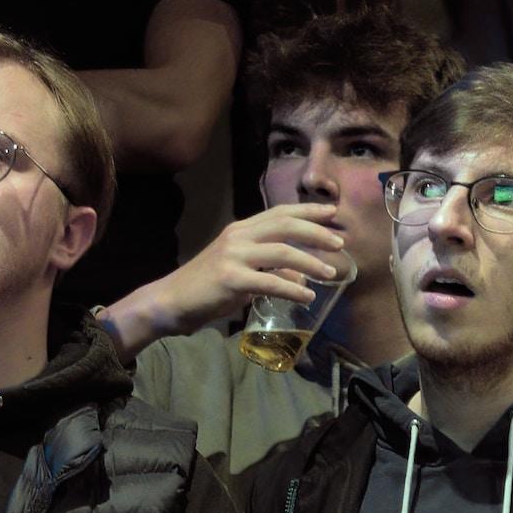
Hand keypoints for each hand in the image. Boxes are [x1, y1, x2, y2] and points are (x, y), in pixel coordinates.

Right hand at [109, 203, 342, 341]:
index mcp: (241, 230)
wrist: (172, 301)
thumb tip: (302, 277)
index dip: (308, 211)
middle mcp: (238, 236)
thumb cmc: (208, 288)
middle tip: (340, 242)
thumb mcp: (243, 272)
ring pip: (281, 251)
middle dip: (316, 232)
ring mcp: (233, 256)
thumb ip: (271, 269)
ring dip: (310, 262)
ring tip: (330, 273)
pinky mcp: (230, 278)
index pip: (279, 212)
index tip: (333, 213)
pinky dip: (292, 289)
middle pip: (285, 225)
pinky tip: (307, 296)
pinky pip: (269, 281)